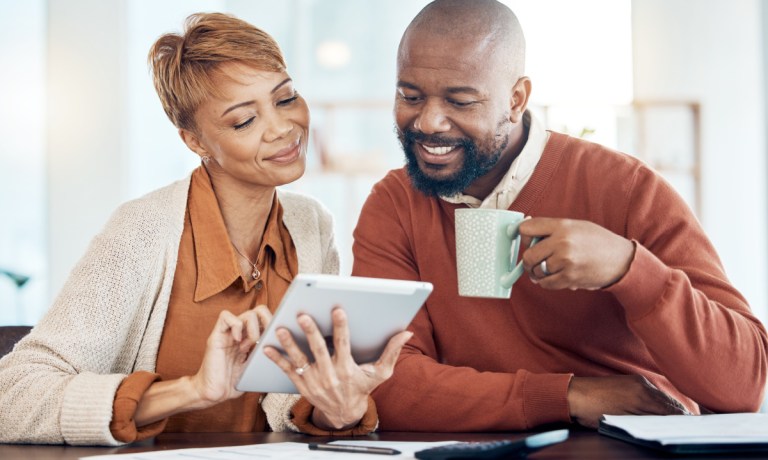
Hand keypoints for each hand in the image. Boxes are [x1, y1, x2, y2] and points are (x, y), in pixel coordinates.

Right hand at [189, 306, 271, 407]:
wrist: (213, 394)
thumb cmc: (234, 383)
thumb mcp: (256, 367)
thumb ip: (267, 355)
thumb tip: (287, 349)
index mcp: (252, 338)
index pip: (267, 319)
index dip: (275, 324)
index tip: (278, 337)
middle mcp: (241, 333)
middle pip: (259, 311)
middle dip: (268, 321)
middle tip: (268, 337)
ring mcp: (229, 333)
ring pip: (247, 313)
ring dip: (254, 329)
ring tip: (250, 345)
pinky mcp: (216, 336)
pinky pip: (225, 317)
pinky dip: (235, 326)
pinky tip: (238, 342)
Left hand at [263, 307, 412, 429]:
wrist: (344, 413)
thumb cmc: (363, 388)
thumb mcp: (381, 373)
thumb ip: (392, 351)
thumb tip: (406, 333)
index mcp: (347, 369)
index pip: (344, 344)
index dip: (342, 327)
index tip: (338, 310)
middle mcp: (330, 375)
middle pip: (318, 350)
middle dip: (310, 332)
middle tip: (303, 315)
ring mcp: (314, 381)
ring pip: (300, 360)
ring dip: (289, 344)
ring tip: (281, 328)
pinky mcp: (302, 385)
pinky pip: (288, 371)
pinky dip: (277, 359)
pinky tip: (267, 347)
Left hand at [519, 218, 634, 289]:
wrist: (621, 259)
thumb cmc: (597, 241)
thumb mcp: (576, 226)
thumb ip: (552, 229)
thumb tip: (525, 232)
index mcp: (562, 225)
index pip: (526, 228)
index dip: (522, 236)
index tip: (524, 241)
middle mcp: (562, 242)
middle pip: (528, 255)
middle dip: (528, 260)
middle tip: (534, 261)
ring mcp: (565, 261)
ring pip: (536, 271)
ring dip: (538, 273)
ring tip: (550, 269)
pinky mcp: (569, 277)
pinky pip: (545, 283)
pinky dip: (547, 282)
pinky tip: (556, 276)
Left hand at [567, 375, 689, 428]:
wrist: (572, 394)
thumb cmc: (593, 411)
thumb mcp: (622, 421)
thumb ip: (646, 421)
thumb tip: (666, 424)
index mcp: (643, 396)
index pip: (672, 411)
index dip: (684, 422)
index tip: (695, 429)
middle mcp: (643, 385)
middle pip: (671, 403)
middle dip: (682, 416)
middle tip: (693, 427)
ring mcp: (637, 381)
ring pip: (662, 397)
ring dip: (672, 409)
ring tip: (682, 421)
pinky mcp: (631, 380)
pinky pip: (653, 392)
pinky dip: (661, 402)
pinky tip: (662, 410)